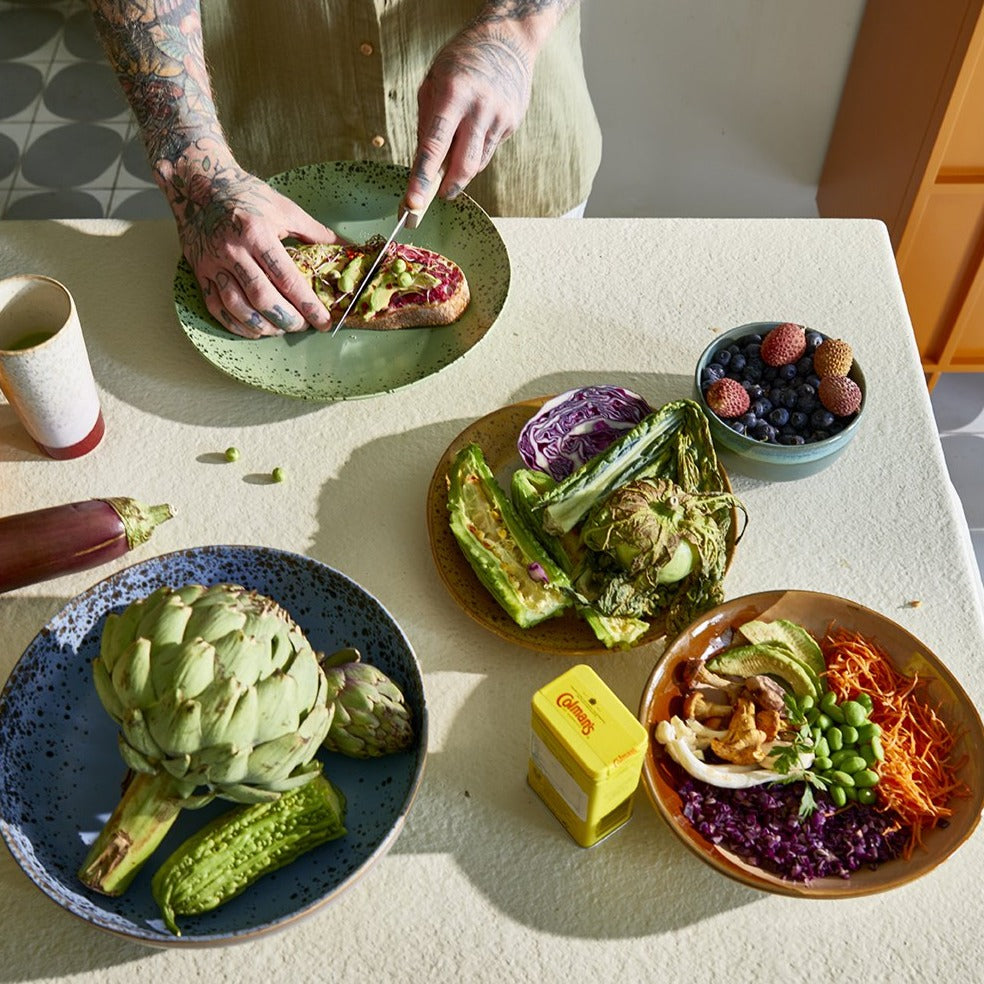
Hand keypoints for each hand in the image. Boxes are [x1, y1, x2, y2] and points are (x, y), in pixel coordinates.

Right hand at [159, 153, 341, 338]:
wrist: (199, 184)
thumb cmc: (247, 195)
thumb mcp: (285, 209)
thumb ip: (317, 233)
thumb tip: (347, 248)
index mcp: (258, 233)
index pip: (287, 278)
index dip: (307, 305)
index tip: (323, 321)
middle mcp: (233, 250)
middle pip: (263, 297)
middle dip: (287, 319)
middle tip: (303, 327)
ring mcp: (213, 263)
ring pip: (238, 307)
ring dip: (263, 326)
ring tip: (280, 329)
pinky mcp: (200, 272)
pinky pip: (217, 308)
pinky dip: (237, 325)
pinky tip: (254, 329)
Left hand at [405, 18, 535, 210]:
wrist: (508, 40)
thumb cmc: (462, 61)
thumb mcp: (434, 82)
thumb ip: (427, 124)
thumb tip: (422, 164)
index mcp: (452, 94)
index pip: (434, 147)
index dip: (422, 178)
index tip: (413, 203)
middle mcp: (478, 108)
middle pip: (462, 166)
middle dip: (448, 188)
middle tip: (437, 195)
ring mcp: (498, 118)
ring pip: (476, 163)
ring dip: (461, 170)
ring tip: (454, 153)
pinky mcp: (511, 124)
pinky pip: (488, 151)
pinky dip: (475, 152)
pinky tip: (472, 133)